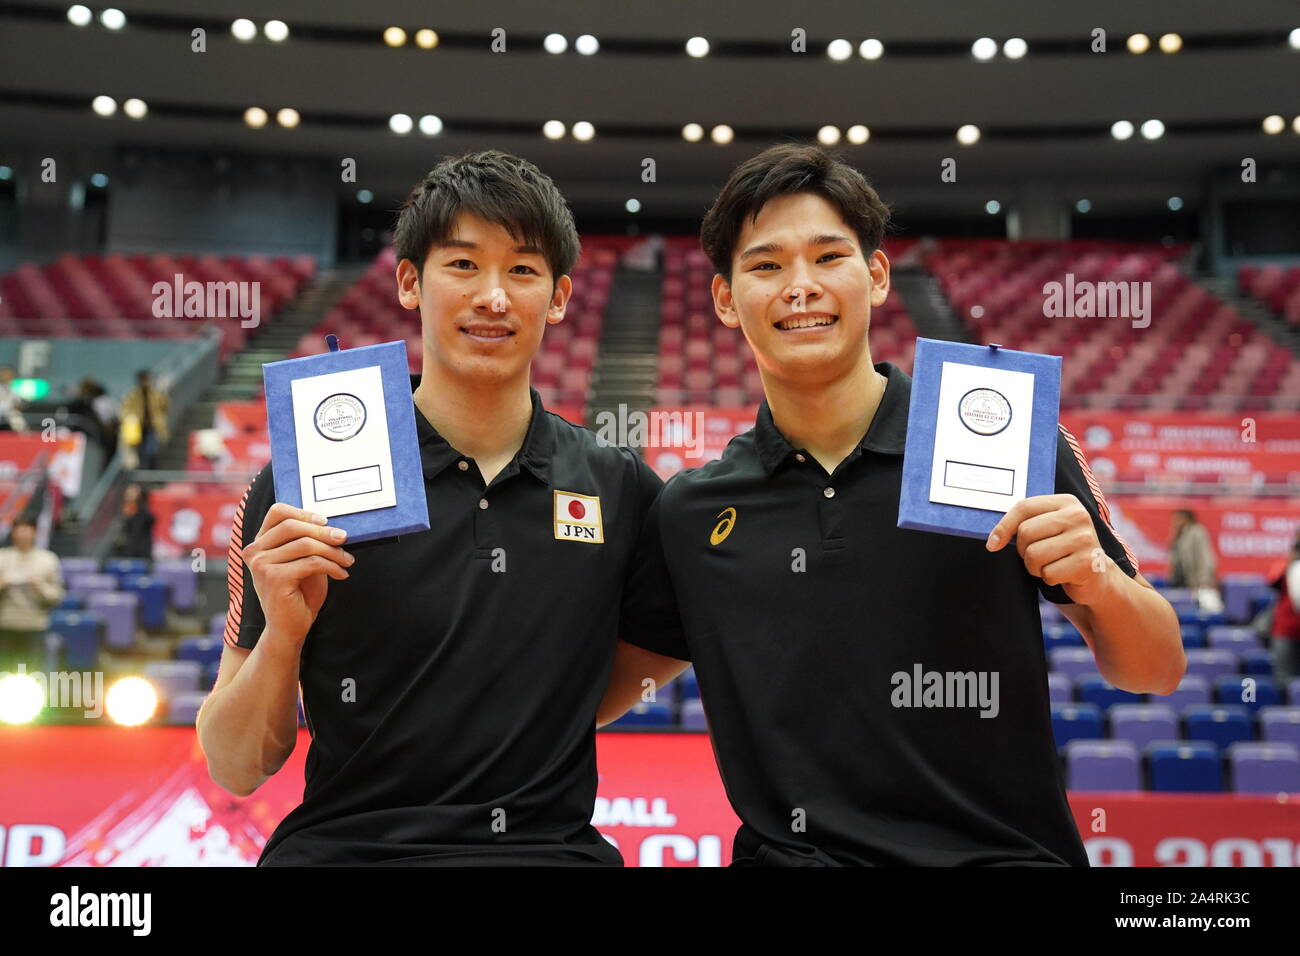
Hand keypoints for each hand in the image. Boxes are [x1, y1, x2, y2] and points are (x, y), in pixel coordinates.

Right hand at [242, 503, 354, 646]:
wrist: (289, 628)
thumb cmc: (299, 592)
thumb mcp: (303, 560)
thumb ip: (308, 541)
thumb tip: (332, 524)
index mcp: (259, 543)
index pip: (277, 512)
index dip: (303, 512)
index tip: (325, 521)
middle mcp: (254, 551)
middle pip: (293, 526)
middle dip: (323, 532)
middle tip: (344, 539)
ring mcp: (261, 565)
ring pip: (305, 544)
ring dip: (332, 551)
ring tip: (347, 560)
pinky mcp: (274, 578)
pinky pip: (311, 563)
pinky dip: (332, 566)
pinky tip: (342, 574)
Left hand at [985, 494, 1110, 604]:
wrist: (1098, 576)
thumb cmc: (1064, 550)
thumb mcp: (1049, 529)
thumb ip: (1025, 524)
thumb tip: (992, 541)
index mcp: (1066, 502)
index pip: (1024, 507)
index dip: (1003, 526)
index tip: (992, 544)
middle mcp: (1078, 516)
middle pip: (1025, 532)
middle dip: (1023, 550)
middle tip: (1038, 556)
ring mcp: (1085, 539)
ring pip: (1033, 555)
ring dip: (1035, 567)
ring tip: (1050, 565)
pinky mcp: (1087, 562)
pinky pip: (1048, 574)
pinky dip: (1049, 579)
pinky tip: (1063, 574)